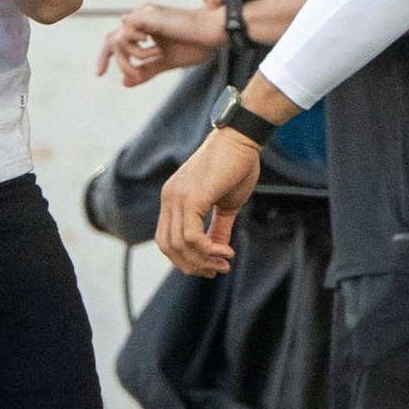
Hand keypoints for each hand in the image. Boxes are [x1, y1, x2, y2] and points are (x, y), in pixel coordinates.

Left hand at [96, 2, 222, 85]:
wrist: (210, 35)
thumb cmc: (193, 46)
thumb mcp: (164, 63)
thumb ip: (145, 71)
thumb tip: (123, 82)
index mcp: (144, 25)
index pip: (117, 39)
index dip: (105, 55)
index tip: (100, 73)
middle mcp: (140, 16)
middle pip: (110, 39)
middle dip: (105, 58)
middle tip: (101, 73)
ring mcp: (142, 13)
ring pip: (117, 40)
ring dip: (131, 58)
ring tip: (154, 58)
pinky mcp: (146, 14)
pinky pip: (125, 34)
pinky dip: (136, 48)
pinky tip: (155, 48)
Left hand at [157, 128, 260, 275]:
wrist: (242, 139)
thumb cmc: (236, 166)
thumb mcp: (226, 205)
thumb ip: (217, 228)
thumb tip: (216, 251)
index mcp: (173, 198)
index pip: (167, 239)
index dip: (186, 258)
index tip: (211, 266)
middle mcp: (169, 198)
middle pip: (168, 246)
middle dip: (192, 265)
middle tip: (216, 269)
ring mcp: (177, 197)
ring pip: (179, 244)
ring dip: (203, 260)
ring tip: (224, 262)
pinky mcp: (191, 197)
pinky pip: (191, 236)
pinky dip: (207, 250)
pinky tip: (225, 251)